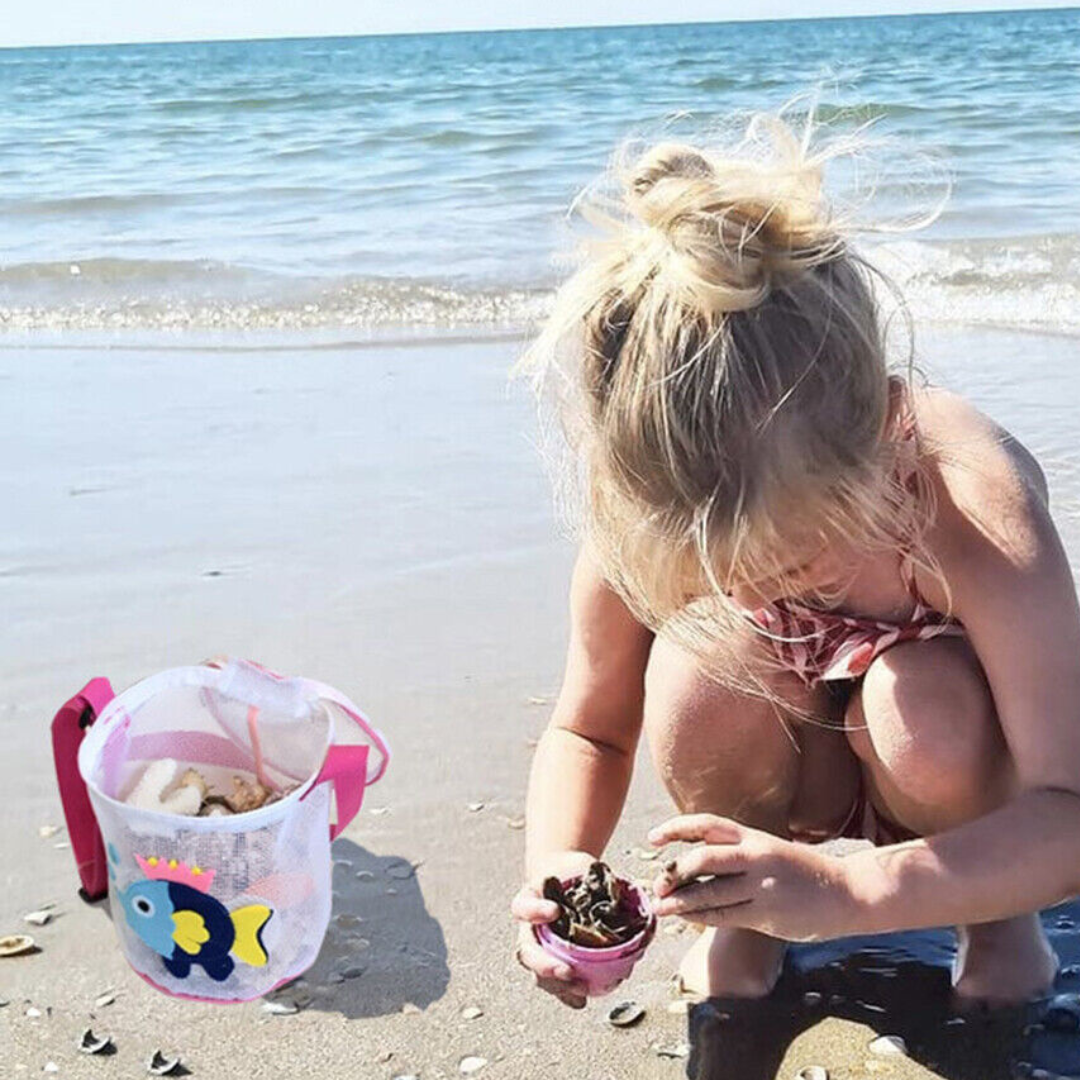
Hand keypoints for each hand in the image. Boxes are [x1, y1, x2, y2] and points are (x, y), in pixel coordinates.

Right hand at [510, 850, 595, 1008]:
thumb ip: (600, 880)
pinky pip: (556, 983)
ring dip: (556, 985)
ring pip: (537, 973)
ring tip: (577, 988)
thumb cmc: (574, 873)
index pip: (523, 908)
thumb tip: (633, 900)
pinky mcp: (555, 961)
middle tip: (565, 970)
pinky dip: (568, 994)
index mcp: (531, 901)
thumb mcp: (583, 868)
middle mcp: (531, 928)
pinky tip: (581, 1000)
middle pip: (526, 951)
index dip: (535, 912)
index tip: (555, 911)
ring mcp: (541, 948)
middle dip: (544, 965)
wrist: (566, 877)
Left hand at [649, 814, 856, 942]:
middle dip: (674, 872)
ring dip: (680, 902)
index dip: (675, 829)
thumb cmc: (801, 872)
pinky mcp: (766, 914)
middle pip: (702, 859)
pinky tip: (685, 918)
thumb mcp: (769, 850)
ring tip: (659, 907)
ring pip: (709, 893)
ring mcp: (761, 886)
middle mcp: (755, 857)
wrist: (847, 892)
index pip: (706, 825)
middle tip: (657, 884)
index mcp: (753, 836)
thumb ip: (736, 852)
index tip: (653, 838)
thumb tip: (694, 861)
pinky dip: (700, 917)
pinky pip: (724, 916)